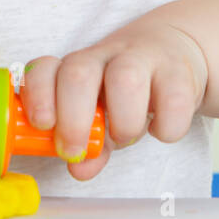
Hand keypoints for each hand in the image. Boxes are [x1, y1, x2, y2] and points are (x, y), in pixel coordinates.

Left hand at [19, 21, 208, 181]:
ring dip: (121, 123)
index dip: (38, 95)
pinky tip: (159, 130)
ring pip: (125, 80)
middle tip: (74, 150)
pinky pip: (173, 100)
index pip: (45, 68)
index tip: (42, 124)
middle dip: (72, 119)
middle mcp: (105, 55)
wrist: (175, 49)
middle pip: (78, 73)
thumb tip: (79, 169)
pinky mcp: (179, 71)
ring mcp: (142, 58)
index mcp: (77, 65)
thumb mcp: (102, 114)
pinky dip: (165, 127)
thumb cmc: (127, 91)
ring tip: (124, 137)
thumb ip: (89, 145)